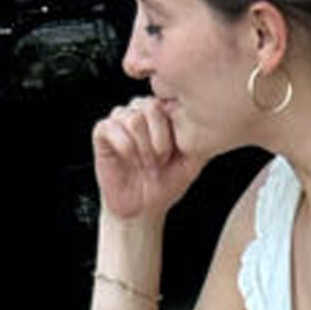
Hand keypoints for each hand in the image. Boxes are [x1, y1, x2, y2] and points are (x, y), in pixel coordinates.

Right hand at [91, 97, 203, 223]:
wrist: (143, 208)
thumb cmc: (166, 183)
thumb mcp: (192, 161)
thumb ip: (199, 138)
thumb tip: (208, 119)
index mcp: (162, 113)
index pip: (170, 100)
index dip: (174, 130)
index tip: (177, 153)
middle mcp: (140, 110)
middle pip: (151, 106)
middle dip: (160, 139)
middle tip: (161, 160)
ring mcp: (120, 119)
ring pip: (133, 119)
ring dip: (144, 147)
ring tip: (147, 163)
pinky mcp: (102, 132)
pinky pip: (111, 128)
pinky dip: (126, 148)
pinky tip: (131, 161)